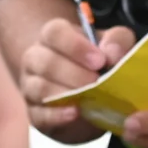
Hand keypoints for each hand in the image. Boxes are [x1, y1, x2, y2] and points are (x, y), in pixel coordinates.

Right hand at [17, 19, 134, 143]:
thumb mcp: (114, 46)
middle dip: (73, 73)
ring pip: (38, 87)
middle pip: (44, 61)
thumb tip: (113, 54)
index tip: (99, 61)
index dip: (75, 46)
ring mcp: (30, 86)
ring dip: (64, 93)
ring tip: (88, 98)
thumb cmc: (98, 64)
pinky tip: (74, 113)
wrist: (89, 98)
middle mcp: (35, 59)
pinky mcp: (34, 113)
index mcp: (53, 37)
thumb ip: (117, 42)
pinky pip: (38, 114)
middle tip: (96, 82)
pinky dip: (56, 115)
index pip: (54, 33)